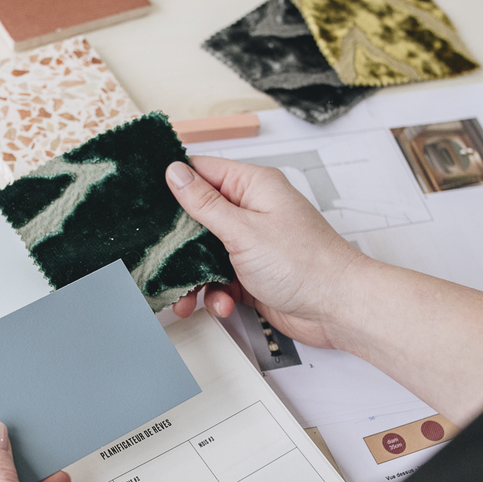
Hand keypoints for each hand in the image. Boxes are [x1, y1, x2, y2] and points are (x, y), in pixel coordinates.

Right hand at [167, 155, 364, 349]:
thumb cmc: (305, 264)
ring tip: (188, 295)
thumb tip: (176, 173)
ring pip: (204, 254)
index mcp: (253, 188)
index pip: (203, 172)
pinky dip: (215, 294)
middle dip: (179, 243)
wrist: (336, 309)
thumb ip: (205, 203)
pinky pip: (219, 279)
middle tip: (160, 257)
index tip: (146, 199)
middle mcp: (251, 212)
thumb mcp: (244, 230)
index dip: (174, 183)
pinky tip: (223, 303)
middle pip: (198, 218)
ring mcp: (251, 244)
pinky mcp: (251, 274)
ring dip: (195, 276)